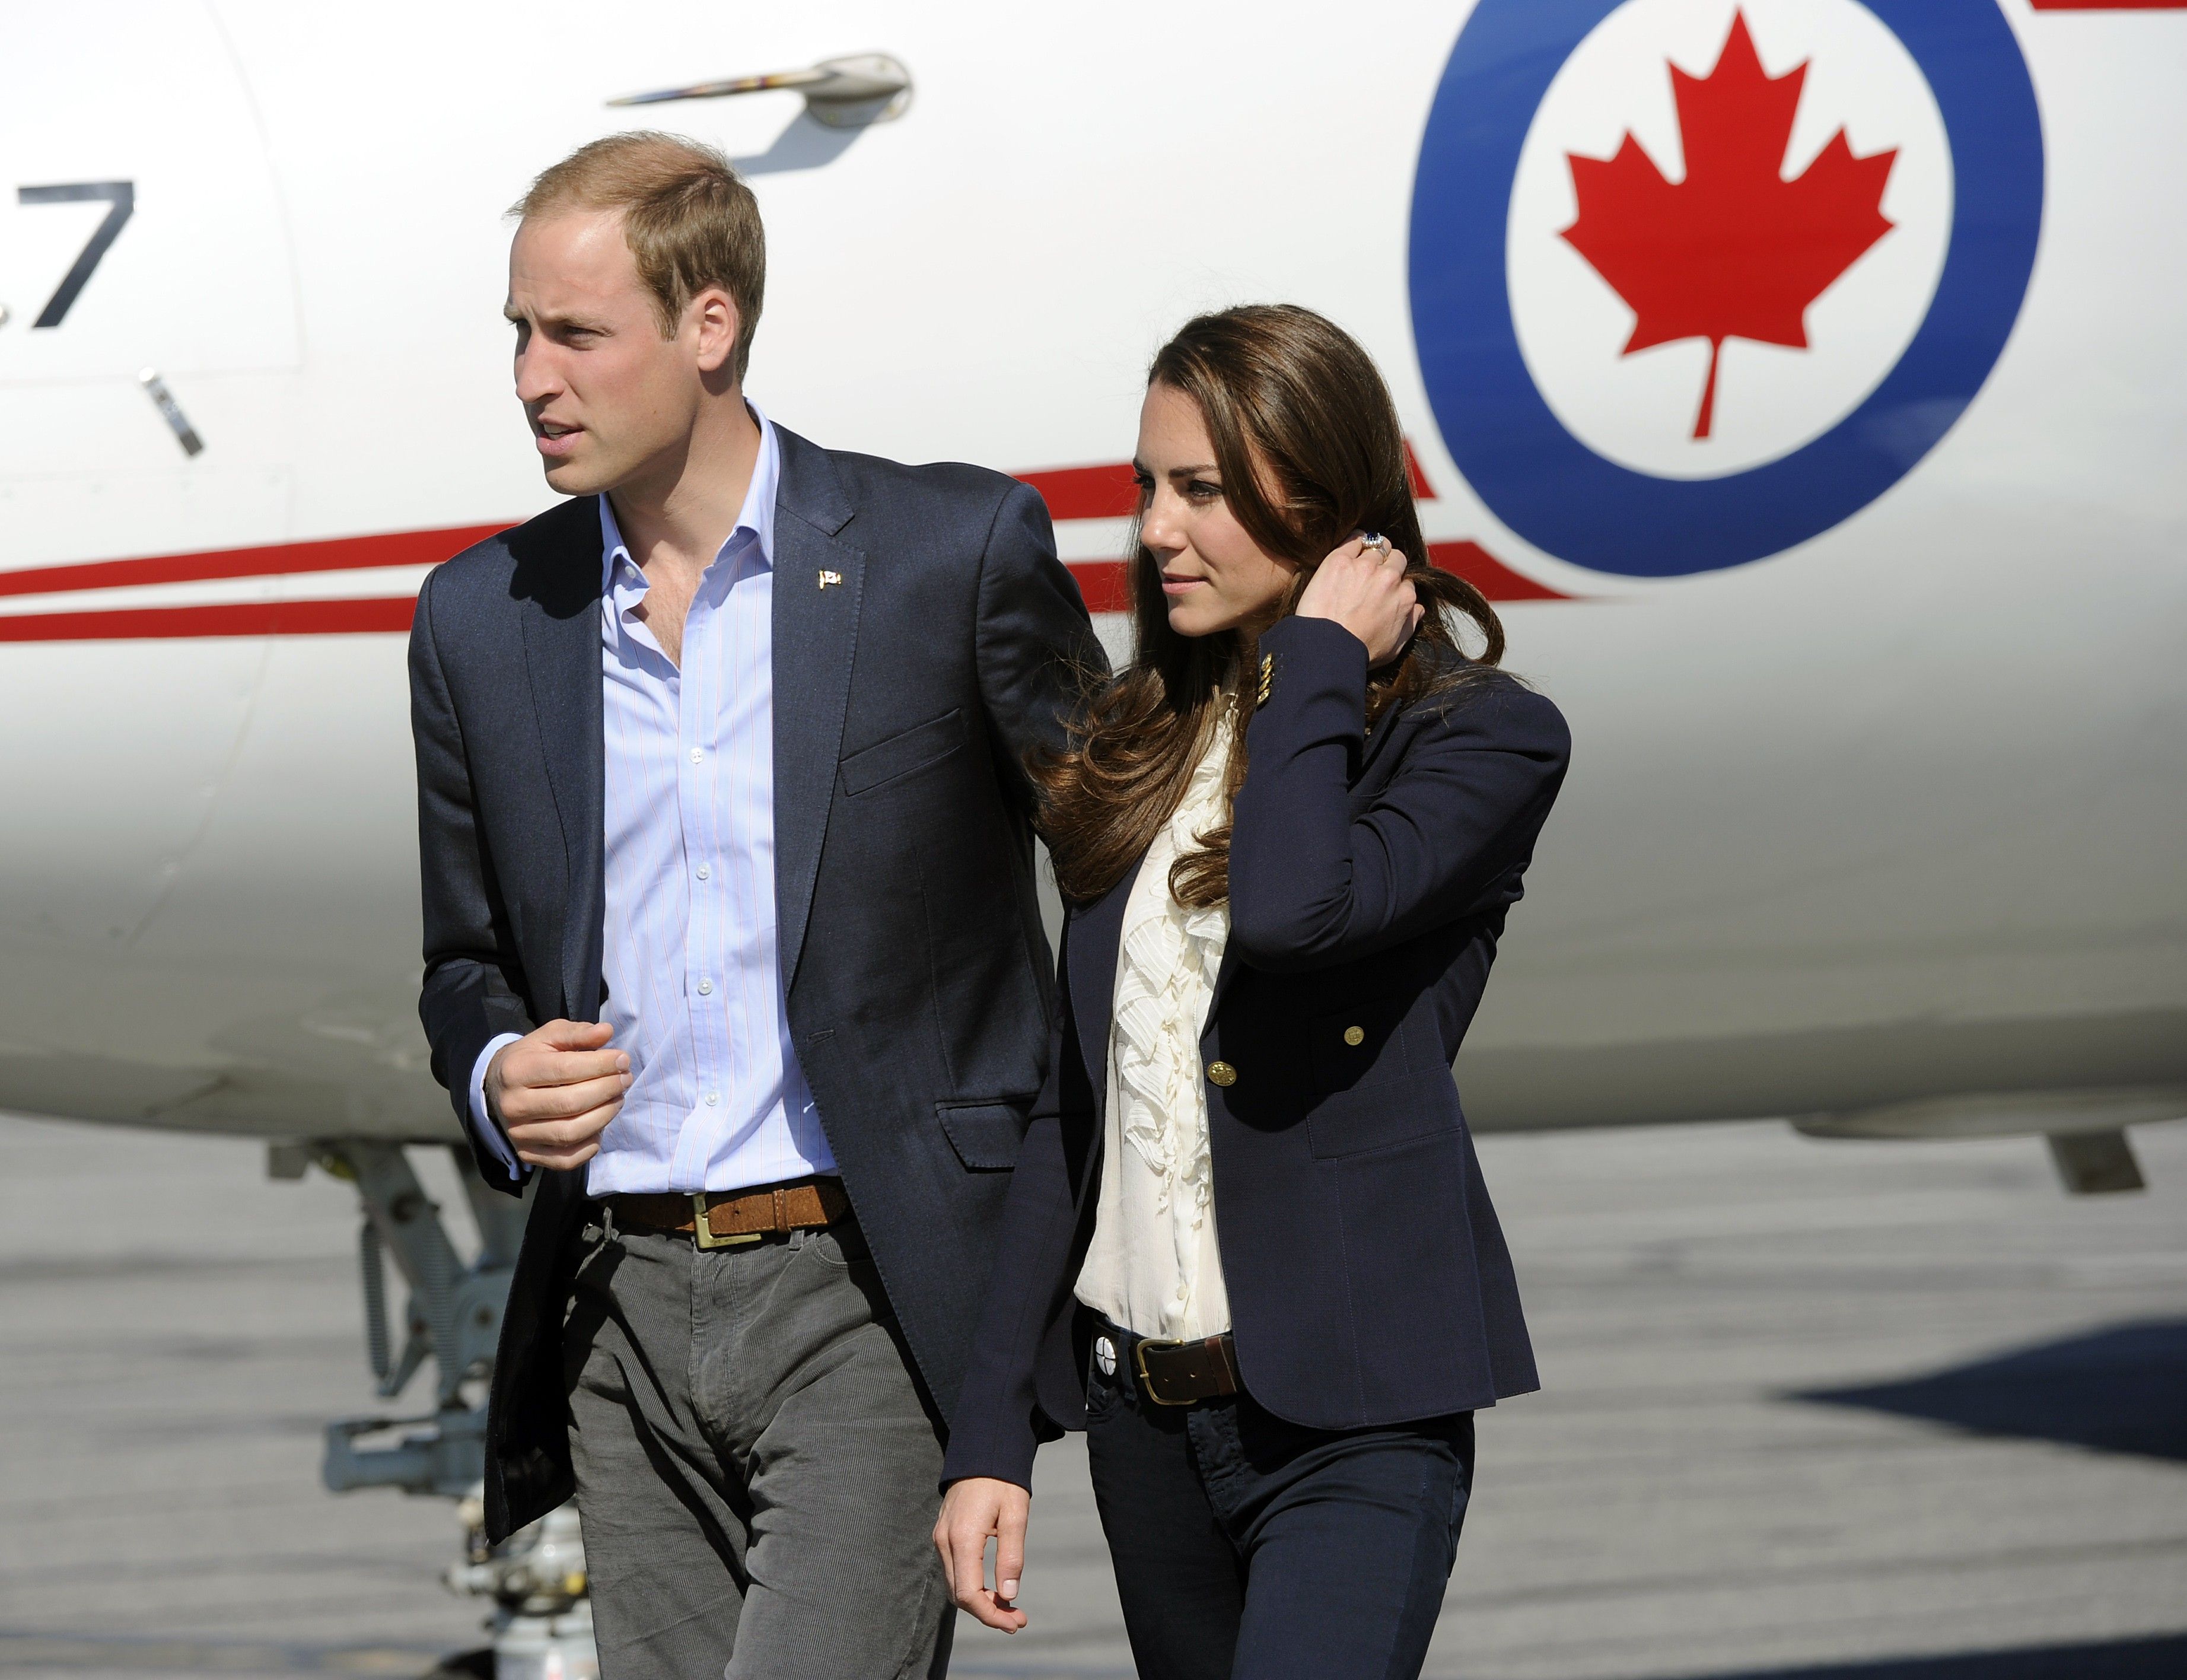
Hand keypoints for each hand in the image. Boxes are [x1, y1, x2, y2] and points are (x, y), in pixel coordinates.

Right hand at [486, 1020, 630, 1171]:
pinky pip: (566, 1159)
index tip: (623, 1060)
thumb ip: (577, 1033)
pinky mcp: (527, 1154)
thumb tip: (606, 1032)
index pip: (565, 1069)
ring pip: (570, 1133)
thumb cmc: (533, 1057)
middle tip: (625, 1079)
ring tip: (618, 1099)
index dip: (601, 1065)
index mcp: (516, 1071)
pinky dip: (590, 1145)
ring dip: (604, 1116)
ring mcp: (518, 1134)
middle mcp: (513, 1105)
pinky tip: (601, 1125)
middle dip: (607, 1090)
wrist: (500, 1087)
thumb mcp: (550, 1036)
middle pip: (570, 1103)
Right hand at [935, 1477, 1030, 1632]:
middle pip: (960, 1595)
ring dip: (981, 1602)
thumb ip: (1011, 1556)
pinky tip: (993, 1589)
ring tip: (1010, 1608)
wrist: (982, 1452)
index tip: (1015, 1622)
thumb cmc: (1002, 1481)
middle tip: (1018, 1619)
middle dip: (988, 1613)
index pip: (969, 1594)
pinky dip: (972, 1587)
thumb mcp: (1015, 1515)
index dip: (991, 1615)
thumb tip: (1009, 1595)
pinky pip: (954, 1572)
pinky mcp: (944, 1536)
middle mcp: (945, 1542)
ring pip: (955, 1586)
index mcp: (963, 1538)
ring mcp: (941, 1539)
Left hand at [1295, 534, 1424, 666]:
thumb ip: (1410, 625)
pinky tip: (1353, 545)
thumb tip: (1418, 609)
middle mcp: (1389, 578)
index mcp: (1405, 598)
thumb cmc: (1359, 653)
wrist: (1328, 649)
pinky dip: (1356, 539)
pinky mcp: (1340, 560)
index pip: (1407, 582)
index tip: (1383, 593)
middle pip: (1396, 559)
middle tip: (1374, 576)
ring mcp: (1364, 567)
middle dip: (1388, 565)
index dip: (1395, 587)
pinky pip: (1355, 538)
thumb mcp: (1395, 647)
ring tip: (1360, 562)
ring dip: (1372, 552)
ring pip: (1377, 546)